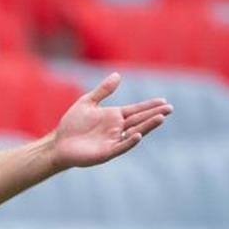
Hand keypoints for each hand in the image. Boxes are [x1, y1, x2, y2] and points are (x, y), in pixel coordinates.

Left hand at [51, 72, 172, 168]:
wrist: (58, 143)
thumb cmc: (72, 124)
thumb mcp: (87, 103)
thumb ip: (103, 91)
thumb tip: (118, 75)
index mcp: (114, 117)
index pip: (136, 110)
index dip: (149, 106)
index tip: (163, 101)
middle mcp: (116, 129)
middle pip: (139, 120)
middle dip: (154, 114)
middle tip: (169, 109)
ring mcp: (112, 141)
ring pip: (134, 133)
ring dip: (147, 126)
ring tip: (160, 118)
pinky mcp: (106, 152)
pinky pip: (120, 147)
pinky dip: (129, 141)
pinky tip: (138, 135)